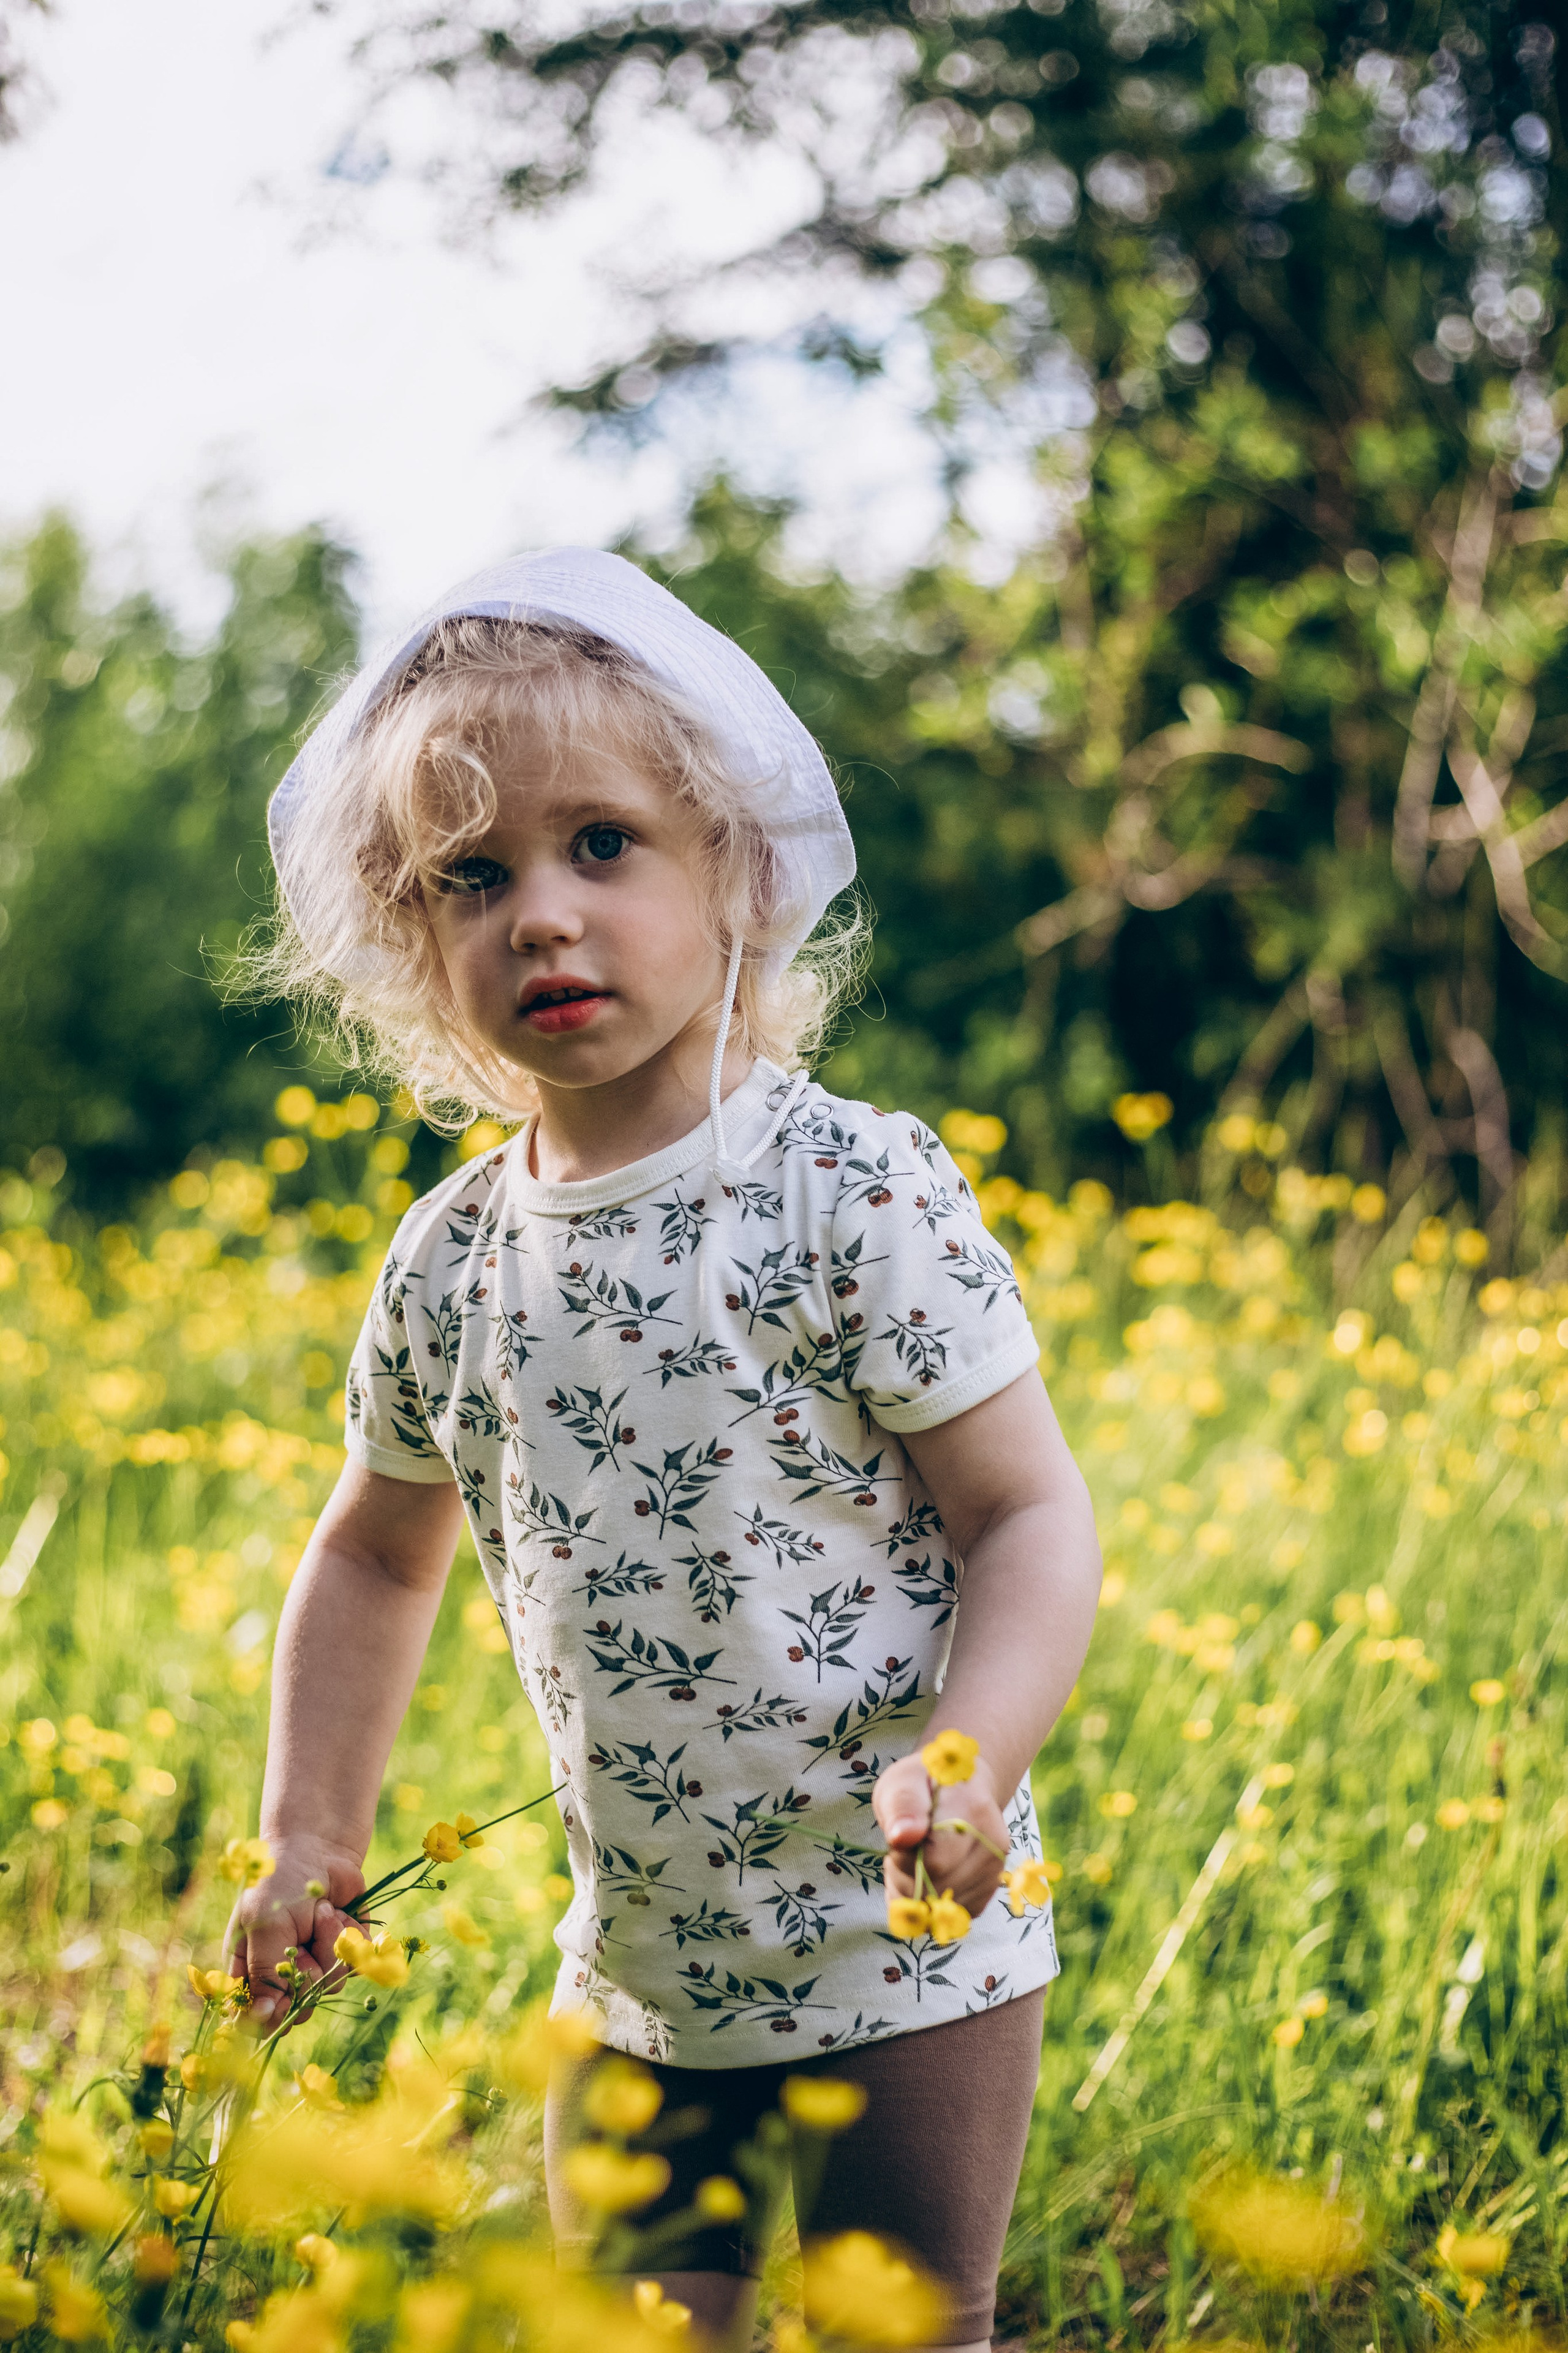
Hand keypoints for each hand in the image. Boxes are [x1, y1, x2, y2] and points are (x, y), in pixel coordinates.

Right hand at [223, 1838, 367, 2030]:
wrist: (321, 1849)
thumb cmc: (281, 1883)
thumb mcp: (264, 1926)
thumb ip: (263, 1973)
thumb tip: (262, 2017)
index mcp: (250, 1970)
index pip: (254, 2018)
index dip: (269, 2017)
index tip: (280, 2000)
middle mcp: (282, 1974)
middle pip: (299, 2009)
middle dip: (306, 1972)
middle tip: (301, 1938)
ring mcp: (315, 1964)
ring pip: (331, 1986)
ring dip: (329, 1944)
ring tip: (320, 1912)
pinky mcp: (344, 1952)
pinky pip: (354, 1964)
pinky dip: (349, 1936)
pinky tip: (339, 1912)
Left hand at [872, 1749, 1008, 1917]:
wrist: (961, 1790)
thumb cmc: (924, 1784)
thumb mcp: (903, 1781)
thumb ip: (902, 1804)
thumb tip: (903, 1835)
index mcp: (973, 1810)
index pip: (934, 1862)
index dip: (904, 1859)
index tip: (898, 1839)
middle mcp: (993, 1845)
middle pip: (935, 1891)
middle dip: (904, 1878)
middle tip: (903, 1850)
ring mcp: (994, 1872)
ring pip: (939, 1910)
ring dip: (913, 1892)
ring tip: (916, 1859)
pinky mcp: (988, 1892)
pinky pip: (947, 1917)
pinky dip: (927, 1903)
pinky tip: (927, 1875)